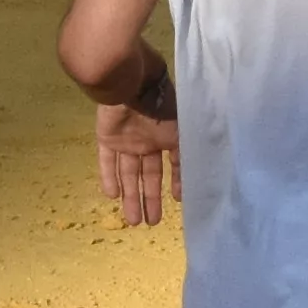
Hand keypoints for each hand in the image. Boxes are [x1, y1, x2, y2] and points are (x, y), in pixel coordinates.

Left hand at [93, 92, 177, 223]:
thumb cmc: (161, 107)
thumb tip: (200, 174)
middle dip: (151, 198)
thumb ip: (188, 152)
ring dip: (131, 196)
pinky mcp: (107, 137)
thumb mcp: (183, 131)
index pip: (174, 163)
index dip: (177, 181)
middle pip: (149, 174)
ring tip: (133, 221)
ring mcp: (126, 140)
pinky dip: (109, 177)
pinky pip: (107, 161)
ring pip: (129, 172)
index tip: (177, 200)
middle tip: (151, 223)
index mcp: (168, 135)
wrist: (131, 85)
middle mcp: (148, 140)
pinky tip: (112, 196)